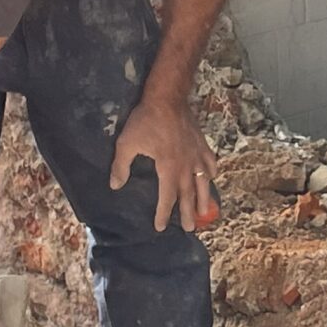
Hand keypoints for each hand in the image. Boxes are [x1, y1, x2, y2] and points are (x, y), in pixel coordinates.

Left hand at [111, 91, 220, 231]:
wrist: (167, 98)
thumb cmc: (145, 120)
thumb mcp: (127, 143)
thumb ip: (121, 166)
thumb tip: (115, 186)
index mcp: (168, 168)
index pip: (167, 197)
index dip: (163, 213)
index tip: (160, 227)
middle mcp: (186, 166)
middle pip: (189, 195)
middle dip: (187, 214)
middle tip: (189, 229)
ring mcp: (197, 155)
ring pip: (204, 183)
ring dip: (204, 199)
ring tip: (205, 212)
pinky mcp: (202, 145)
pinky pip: (210, 163)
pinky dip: (210, 173)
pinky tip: (210, 177)